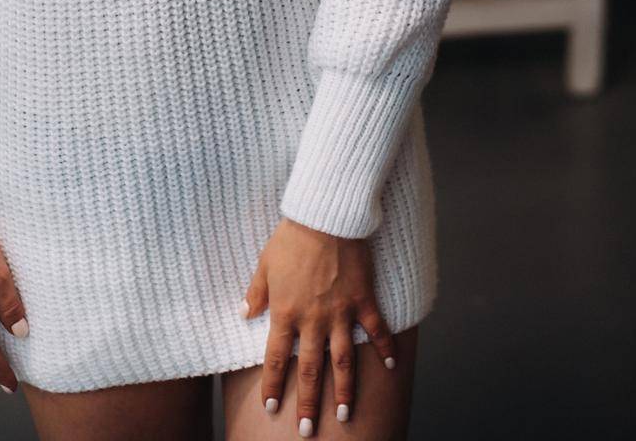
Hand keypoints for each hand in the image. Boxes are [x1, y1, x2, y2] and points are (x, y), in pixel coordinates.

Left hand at [241, 217, 396, 433]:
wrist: (325, 216)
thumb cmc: (292, 237)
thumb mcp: (265, 263)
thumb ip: (256, 292)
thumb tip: (244, 313)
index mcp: (285, 312)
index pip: (275, 358)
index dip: (273, 385)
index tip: (272, 408)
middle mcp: (313, 319)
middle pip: (309, 369)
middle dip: (308, 402)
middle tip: (307, 429)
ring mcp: (340, 312)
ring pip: (342, 360)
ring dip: (344, 389)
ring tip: (345, 415)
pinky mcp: (362, 299)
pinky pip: (376, 329)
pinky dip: (385, 348)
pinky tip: (391, 367)